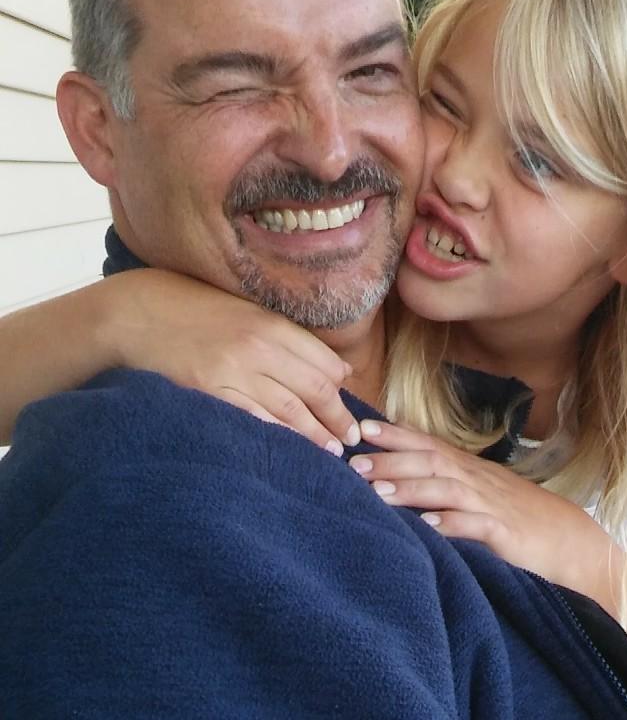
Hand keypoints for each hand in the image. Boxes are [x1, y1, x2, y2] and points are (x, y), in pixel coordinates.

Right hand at [107, 269, 359, 453]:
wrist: (139, 313)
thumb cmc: (197, 310)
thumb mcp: (248, 312)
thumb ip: (288, 337)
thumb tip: (336, 368)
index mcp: (272, 324)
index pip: (323, 362)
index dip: (343, 387)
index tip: (351, 404)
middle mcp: (258, 347)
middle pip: (314, 388)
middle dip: (338, 417)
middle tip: (352, 438)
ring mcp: (233, 371)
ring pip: (289, 410)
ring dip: (315, 434)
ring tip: (332, 450)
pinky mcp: (208, 392)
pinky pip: (252, 420)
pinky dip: (276, 437)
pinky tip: (291, 450)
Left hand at [351, 419, 613, 592]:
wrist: (571, 542)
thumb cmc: (519, 518)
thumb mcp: (481, 494)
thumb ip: (448, 484)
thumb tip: (403, 480)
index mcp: (469, 470)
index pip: (427, 444)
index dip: (395, 435)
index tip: (361, 429)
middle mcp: (476, 480)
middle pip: (430, 461)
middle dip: (391, 460)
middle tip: (353, 462)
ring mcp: (491, 504)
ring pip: (445, 488)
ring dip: (410, 489)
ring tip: (378, 494)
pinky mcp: (504, 532)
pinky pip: (474, 525)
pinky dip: (449, 524)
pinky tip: (426, 527)